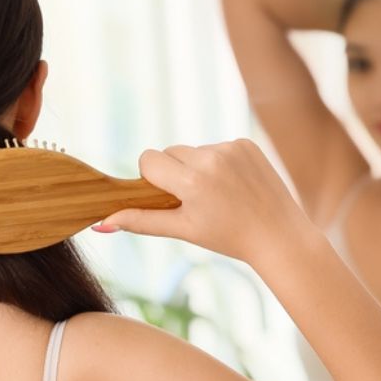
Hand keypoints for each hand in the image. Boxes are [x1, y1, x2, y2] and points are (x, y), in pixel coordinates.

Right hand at [95, 139, 316, 265]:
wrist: (279, 236)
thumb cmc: (228, 238)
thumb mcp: (182, 230)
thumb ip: (140, 222)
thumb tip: (100, 224)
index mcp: (192, 181)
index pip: (149, 159)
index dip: (152, 177)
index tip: (167, 196)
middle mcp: (211, 157)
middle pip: (170, 152)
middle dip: (174, 173)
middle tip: (195, 200)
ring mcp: (231, 148)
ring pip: (194, 150)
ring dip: (198, 168)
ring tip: (219, 195)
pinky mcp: (247, 143)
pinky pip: (217, 147)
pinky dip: (220, 163)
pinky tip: (235, 185)